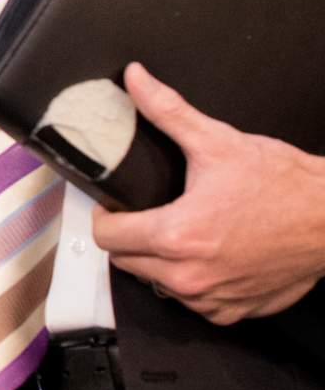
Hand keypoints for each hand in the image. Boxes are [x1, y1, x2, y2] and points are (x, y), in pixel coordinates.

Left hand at [92, 62, 324, 324]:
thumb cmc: (283, 183)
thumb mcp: (218, 141)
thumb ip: (167, 111)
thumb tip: (135, 78)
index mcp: (177, 236)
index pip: (106, 237)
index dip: (105, 216)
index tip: (115, 204)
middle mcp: (189, 276)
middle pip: (125, 262)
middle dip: (128, 237)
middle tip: (145, 213)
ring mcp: (212, 299)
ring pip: (156, 283)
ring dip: (158, 262)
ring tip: (180, 231)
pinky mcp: (233, 312)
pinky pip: (193, 302)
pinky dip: (192, 281)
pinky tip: (207, 255)